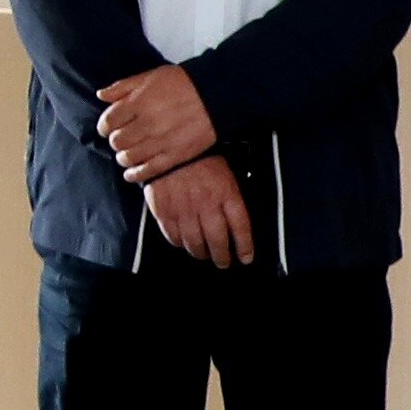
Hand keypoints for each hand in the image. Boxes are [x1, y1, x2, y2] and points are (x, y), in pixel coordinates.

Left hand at [95, 63, 216, 181]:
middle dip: (115, 140)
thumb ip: (123, 87)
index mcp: (139, 103)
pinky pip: (148, 171)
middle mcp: (147, 124)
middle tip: (120, 138)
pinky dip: (135, 174)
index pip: (109, 121)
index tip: (106, 128)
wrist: (217, 96)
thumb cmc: (184, 83)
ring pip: (128, 157)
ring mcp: (161, 142)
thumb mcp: (150, 76)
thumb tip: (101, 95)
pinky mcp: (175, 156)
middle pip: (117, 141)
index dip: (103, 126)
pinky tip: (131, 172)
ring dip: (123, 156)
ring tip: (126, 153)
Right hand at [142, 154, 257, 265]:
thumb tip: (237, 225)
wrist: (170, 147)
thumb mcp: (226, 174)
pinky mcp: (164, 211)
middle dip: (223, 257)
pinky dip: (180, 243)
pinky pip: (174, 237)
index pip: (240, 227)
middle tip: (224, 262)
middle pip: (218, 241)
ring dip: (201, 253)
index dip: (245, 247)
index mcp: (226, 192)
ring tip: (204, 254)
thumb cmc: (201, 159)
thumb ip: (232, 198)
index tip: (246, 258)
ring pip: (195, 243)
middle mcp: (206, 204)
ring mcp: (184, 209)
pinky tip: (184, 242)